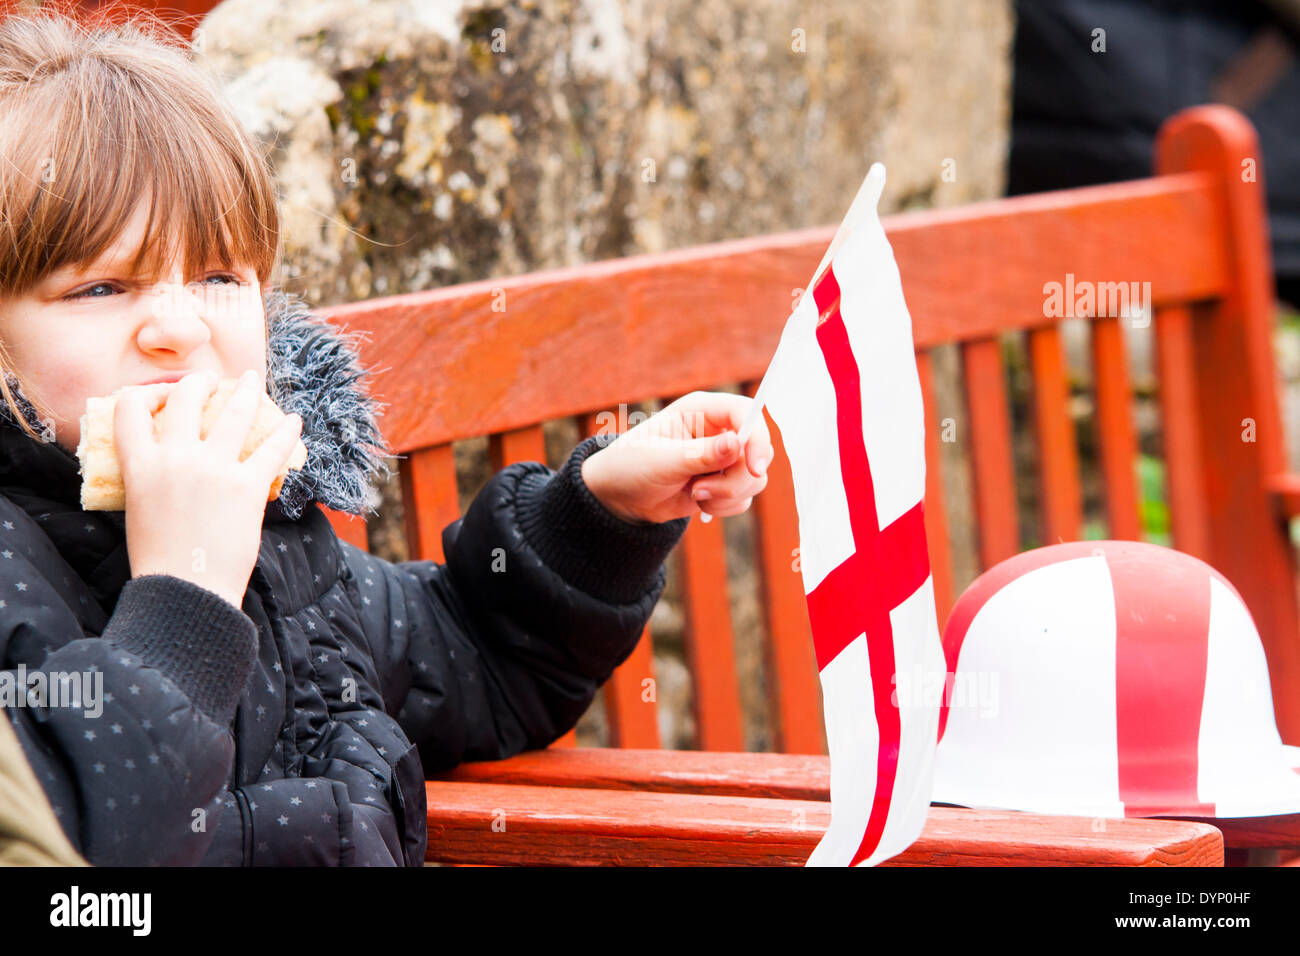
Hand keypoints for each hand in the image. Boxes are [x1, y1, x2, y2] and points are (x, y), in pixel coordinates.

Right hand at [114, 369, 303, 608]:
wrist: (187, 591)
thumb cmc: (160, 559)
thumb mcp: (138, 508)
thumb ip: (150, 476)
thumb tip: (166, 457)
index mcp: (139, 465)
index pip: (131, 408)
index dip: (146, 393)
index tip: (163, 394)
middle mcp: (175, 457)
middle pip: (186, 398)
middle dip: (200, 381)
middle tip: (212, 380)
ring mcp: (214, 469)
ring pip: (234, 412)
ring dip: (246, 391)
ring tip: (252, 381)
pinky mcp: (248, 486)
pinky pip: (273, 448)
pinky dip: (287, 431)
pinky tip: (294, 420)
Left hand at [580, 391, 774, 524]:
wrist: (619, 496)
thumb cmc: (631, 466)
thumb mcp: (661, 460)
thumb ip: (700, 454)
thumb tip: (736, 444)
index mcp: (701, 410)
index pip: (746, 413)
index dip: (757, 438)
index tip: (755, 469)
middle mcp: (718, 430)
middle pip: (758, 450)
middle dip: (737, 479)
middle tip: (700, 491)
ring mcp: (723, 458)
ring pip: (754, 478)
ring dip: (728, 495)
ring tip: (695, 495)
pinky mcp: (723, 482)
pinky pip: (744, 497)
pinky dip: (725, 506)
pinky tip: (698, 503)